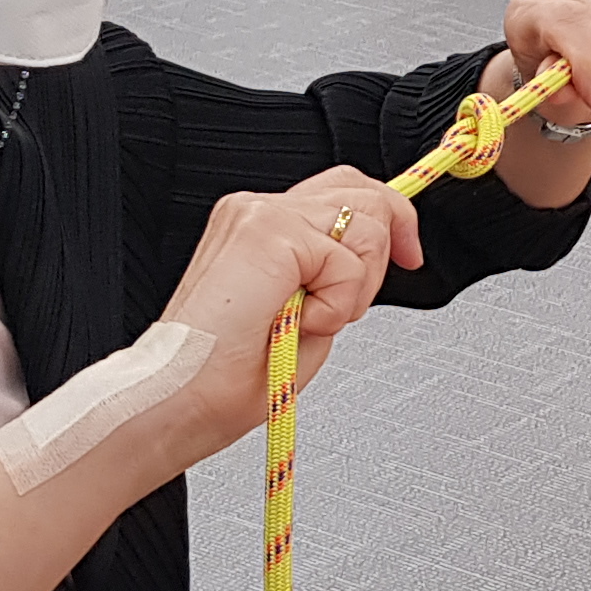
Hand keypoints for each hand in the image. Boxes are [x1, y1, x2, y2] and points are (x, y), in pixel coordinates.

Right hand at [151, 169, 419, 457]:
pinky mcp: (268, 232)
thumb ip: (331, 273)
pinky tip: (296, 323)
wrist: (180, 400)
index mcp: (257, 224)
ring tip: (306, 321)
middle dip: (378, 256)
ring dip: (354, 288)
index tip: (409, 254)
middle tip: (342, 310)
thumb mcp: (301, 313)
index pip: (342, 190)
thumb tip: (377, 253)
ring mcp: (260, 214)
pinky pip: (346, 261)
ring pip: (364, 222)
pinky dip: (337, 305)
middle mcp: (256, 209)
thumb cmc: (225, 376)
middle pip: (361, 192)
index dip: (388, 218)